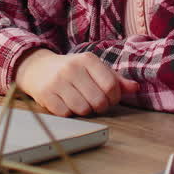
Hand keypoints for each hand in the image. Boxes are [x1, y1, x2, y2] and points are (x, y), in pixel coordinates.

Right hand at [14, 49, 138, 116]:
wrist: (37, 68)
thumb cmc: (71, 70)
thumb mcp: (93, 69)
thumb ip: (115, 78)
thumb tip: (135, 88)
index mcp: (87, 59)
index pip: (111, 86)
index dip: (114, 98)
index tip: (109, 98)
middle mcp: (72, 68)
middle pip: (99, 101)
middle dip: (100, 106)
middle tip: (94, 103)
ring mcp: (58, 81)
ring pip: (83, 109)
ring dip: (85, 111)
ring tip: (80, 102)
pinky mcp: (46, 95)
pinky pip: (67, 114)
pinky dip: (69, 113)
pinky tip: (66, 103)